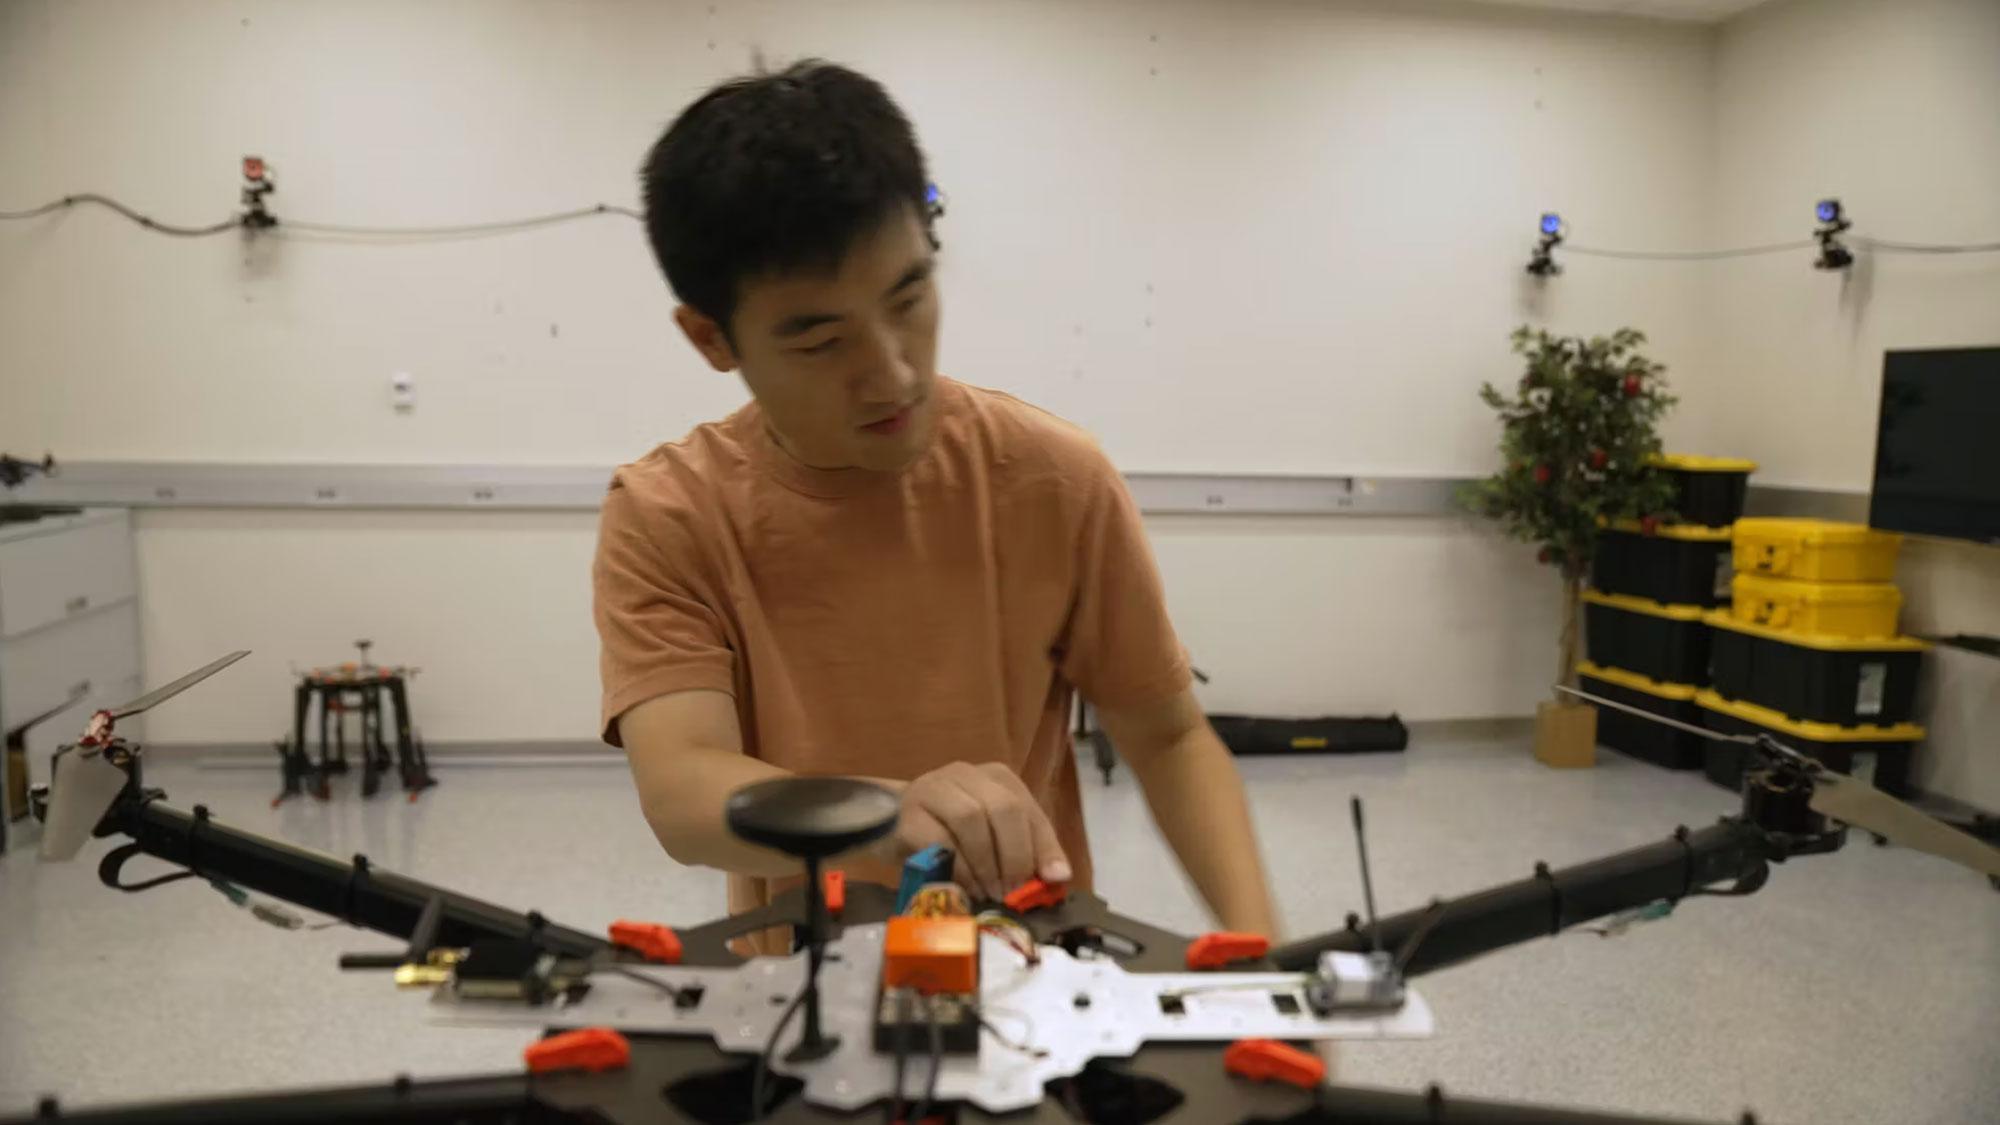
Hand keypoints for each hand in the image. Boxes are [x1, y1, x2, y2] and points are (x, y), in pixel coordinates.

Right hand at [894, 761, 1069, 899]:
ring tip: (989, 893)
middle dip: (1014, 855)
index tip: (1047, 882)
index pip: (1029, 809)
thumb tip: (1059, 876)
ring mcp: (933, 789)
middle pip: (1003, 808)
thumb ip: (1028, 850)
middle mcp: (966, 774)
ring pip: (971, 819)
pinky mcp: (908, 814)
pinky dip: (958, 869)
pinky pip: (939, 840)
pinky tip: (965, 887)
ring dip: (985, 863)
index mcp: (996, 777)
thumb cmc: (951, 833)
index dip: (1042, 848)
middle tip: (1013, 891)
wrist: (888, 824)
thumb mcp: (995, 837)